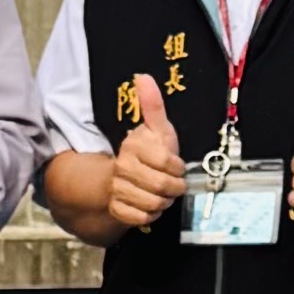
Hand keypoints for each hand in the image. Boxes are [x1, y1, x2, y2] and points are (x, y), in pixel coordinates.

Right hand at [105, 70, 188, 231]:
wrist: (119, 177)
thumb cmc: (146, 151)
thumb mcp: (155, 128)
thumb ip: (153, 105)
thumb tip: (143, 76)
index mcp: (133, 146)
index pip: (167, 161)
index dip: (177, 167)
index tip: (177, 166)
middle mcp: (122, 167)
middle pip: (161, 186)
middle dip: (173, 188)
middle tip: (173, 185)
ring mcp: (117, 189)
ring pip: (152, 204)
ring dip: (163, 202)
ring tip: (163, 195)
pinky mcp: (116, 209)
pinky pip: (141, 218)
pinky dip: (151, 215)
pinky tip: (150, 206)